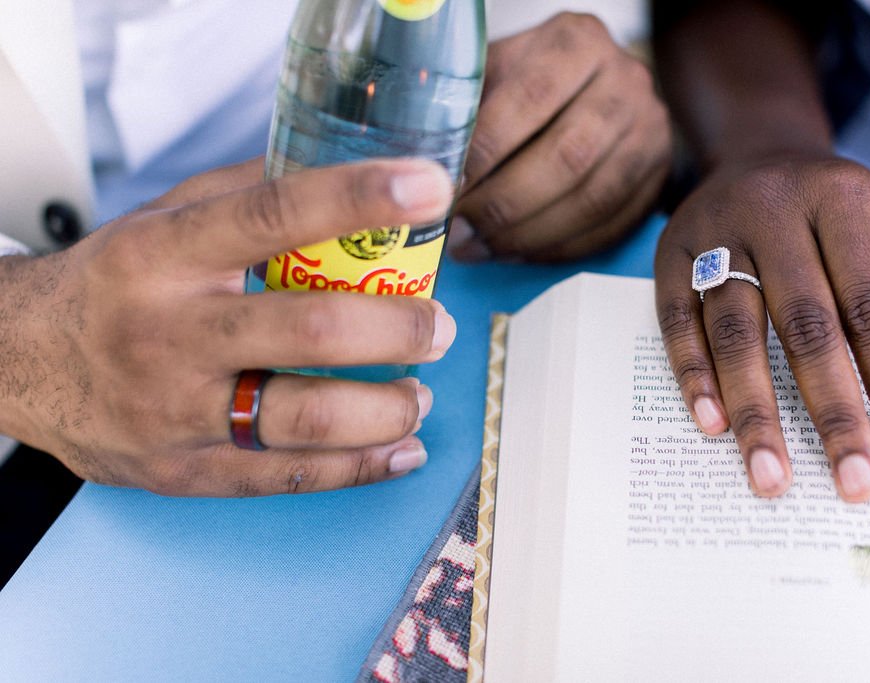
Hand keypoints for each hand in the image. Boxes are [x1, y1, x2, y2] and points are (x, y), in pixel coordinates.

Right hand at [0, 158, 455, 495]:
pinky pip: (288, 476)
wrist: (20, 363)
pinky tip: (402, 448)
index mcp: (163, 255)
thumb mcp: (162, 218)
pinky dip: (361, 466)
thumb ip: (248, 193)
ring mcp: (174, 410)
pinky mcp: (183, 470)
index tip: (427, 189)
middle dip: (397, 329)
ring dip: (388, 407)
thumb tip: (350, 171)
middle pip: (308, 331)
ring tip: (419, 391)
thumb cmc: (111, 284)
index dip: (357, 198)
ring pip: (305, 417)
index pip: (272, 215)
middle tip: (437, 325)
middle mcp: (168, 333)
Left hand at [448, 12, 671, 261]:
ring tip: (478, 248)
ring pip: (591, 200)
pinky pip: (608, 228)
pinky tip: (515, 253)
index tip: (444, 186)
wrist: (599, 89)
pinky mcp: (657, 179)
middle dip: (504, 205)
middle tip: (457, 232)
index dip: (486, 150)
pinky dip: (556, 249)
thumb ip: (467, 105)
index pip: (531, 99)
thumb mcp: (498, 70)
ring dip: (527, 235)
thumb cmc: (528, 83)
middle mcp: (626, 82)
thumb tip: (421, 166)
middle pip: (567, 158)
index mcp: (577, 42)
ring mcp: (650, 133)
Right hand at [655, 153, 869, 502]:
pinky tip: (711, 424)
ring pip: (735, 328)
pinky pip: (677, 320)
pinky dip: (694, 374)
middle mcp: (773, 209)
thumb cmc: (839, 212)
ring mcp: (715, 230)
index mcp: (843, 198)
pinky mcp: (671, 252)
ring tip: (772, 475)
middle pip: (804, 323)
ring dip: (754, 409)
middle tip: (850, 482)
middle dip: (831, 410)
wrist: (756, 154)